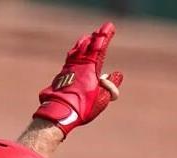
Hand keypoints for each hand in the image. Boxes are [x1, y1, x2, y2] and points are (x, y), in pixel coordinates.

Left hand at [33, 21, 123, 136]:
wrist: (59, 112)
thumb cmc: (82, 107)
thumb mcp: (101, 98)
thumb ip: (111, 86)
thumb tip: (117, 74)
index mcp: (91, 67)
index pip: (100, 46)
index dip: (105, 35)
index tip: (109, 26)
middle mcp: (79, 64)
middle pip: (88, 46)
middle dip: (96, 38)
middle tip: (100, 31)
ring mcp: (69, 68)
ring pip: (77, 51)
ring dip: (83, 44)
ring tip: (86, 39)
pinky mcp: (61, 75)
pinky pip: (70, 60)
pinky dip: (74, 54)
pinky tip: (74, 55)